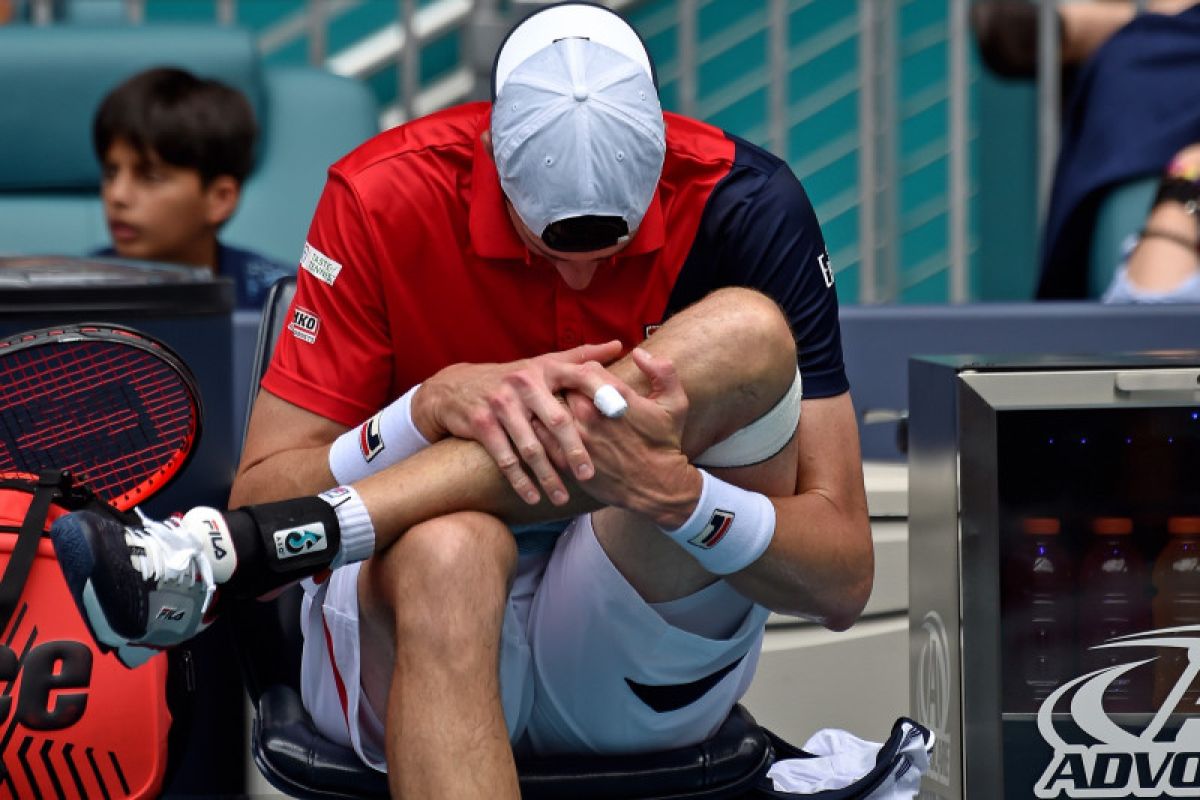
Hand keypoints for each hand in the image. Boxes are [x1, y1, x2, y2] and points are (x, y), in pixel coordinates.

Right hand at [412, 341, 622, 504]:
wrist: (456, 387)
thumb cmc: (513, 379)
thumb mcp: (544, 363)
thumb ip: (582, 357)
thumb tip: (619, 345)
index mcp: (546, 368)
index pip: (580, 376)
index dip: (602, 392)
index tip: (621, 414)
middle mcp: (524, 382)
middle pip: (556, 420)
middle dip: (575, 450)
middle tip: (590, 475)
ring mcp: (501, 402)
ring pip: (530, 446)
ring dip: (547, 475)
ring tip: (562, 497)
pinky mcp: (481, 422)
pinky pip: (504, 457)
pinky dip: (520, 480)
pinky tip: (533, 497)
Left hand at [536, 348, 701, 527]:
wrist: (656, 487)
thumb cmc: (664, 443)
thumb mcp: (675, 404)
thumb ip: (662, 370)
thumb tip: (639, 352)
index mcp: (614, 397)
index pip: (585, 367)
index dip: (586, 370)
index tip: (589, 378)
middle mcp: (591, 414)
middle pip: (563, 386)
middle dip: (565, 385)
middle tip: (568, 390)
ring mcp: (577, 437)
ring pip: (549, 409)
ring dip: (551, 406)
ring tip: (555, 407)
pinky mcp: (567, 459)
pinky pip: (544, 437)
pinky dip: (544, 430)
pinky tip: (552, 430)